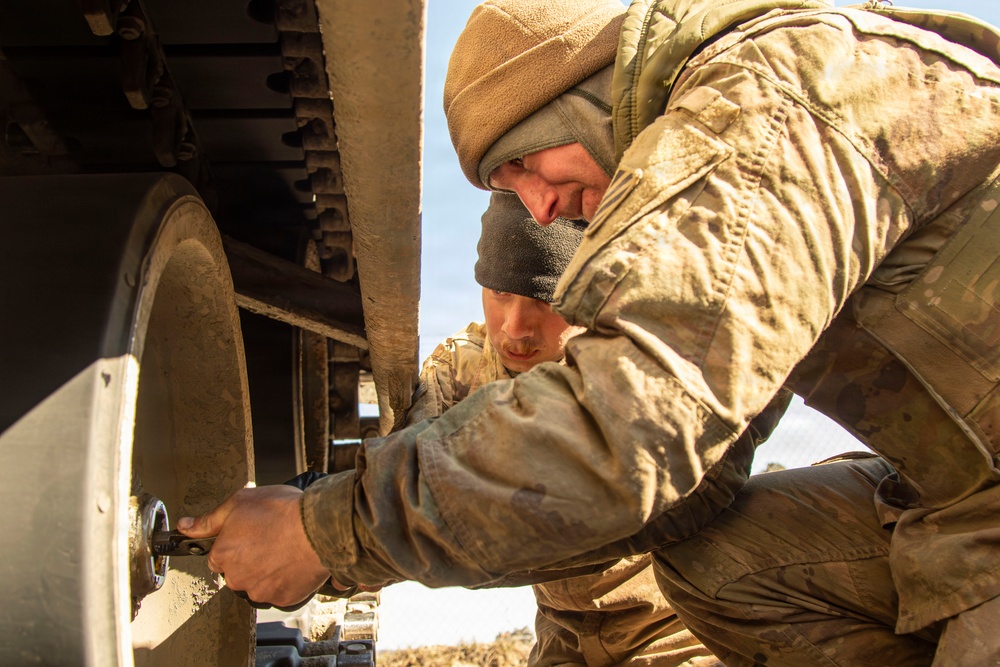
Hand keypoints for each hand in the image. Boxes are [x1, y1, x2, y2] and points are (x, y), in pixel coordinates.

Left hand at [177, 485, 331, 607]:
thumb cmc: (283, 512)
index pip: (217, 556)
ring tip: (284, 548)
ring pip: (257, 583)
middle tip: (269, 538)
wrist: (320, 528)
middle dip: (250, 558)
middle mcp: (238, 578)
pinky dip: (285, 580)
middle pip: (237, 571)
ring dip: (267, 570)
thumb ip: (209, 519)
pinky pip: (279, 591)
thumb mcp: (240, 502)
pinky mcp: (283, 599)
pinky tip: (294, 561)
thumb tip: (186, 527)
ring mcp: (260, 591)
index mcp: (223, 554)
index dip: (233, 543)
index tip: (249, 535)